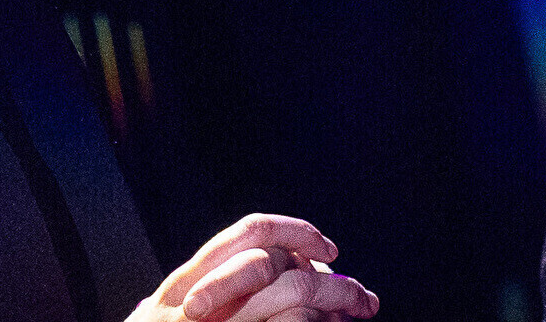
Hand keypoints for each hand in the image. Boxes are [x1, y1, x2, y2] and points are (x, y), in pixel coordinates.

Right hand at [130, 214, 378, 321]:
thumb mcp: (185, 314)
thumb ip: (229, 288)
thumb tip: (307, 270)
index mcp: (182, 284)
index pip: (250, 232)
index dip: (298, 233)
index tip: (330, 252)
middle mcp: (190, 304)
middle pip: (283, 266)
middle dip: (333, 284)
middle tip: (363, 300)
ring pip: (294, 303)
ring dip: (332, 307)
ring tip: (349, 316)